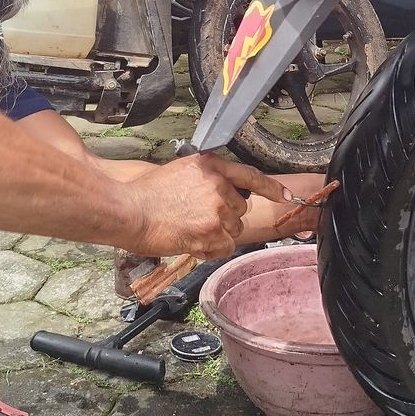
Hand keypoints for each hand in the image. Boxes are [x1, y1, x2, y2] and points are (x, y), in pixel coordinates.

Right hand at [124, 153, 288, 258]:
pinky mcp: (210, 233)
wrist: (129, 211)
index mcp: (211, 166)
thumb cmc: (147, 194)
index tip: (286, 195)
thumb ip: (208, 178)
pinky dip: (211, 249)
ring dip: (217, 234)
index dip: (271, 188)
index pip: (251, 176)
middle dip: (225, 217)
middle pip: (240, 210)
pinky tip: (191, 240)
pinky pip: (224, 247)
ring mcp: (216, 210)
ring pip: (233, 230)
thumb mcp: (182, 171)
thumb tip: (229, 193)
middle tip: (197, 217)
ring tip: (190, 228)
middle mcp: (218, 186)